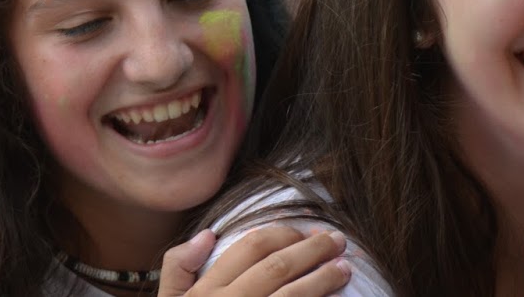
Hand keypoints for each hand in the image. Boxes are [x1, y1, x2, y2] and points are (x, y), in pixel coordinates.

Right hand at [158, 226, 349, 296]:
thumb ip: (178, 266)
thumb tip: (208, 234)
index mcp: (206, 290)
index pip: (250, 247)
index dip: (282, 234)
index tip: (303, 232)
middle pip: (278, 266)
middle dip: (312, 249)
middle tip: (336, 241)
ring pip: (294, 294)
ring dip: (324, 278)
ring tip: (344, 269)